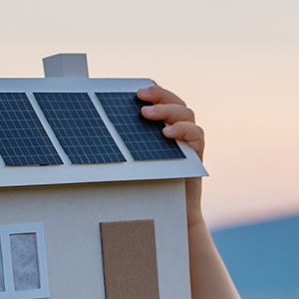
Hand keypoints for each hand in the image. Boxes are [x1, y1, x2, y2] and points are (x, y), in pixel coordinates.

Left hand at [137, 85, 205, 228]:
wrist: (167, 209)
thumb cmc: (148, 182)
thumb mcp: (135, 156)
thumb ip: (128, 140)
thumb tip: (102, 124)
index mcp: (163, 124)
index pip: (161, 99)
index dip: (152, 90)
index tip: (135, 89)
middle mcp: (178, 127)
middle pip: (174, 101)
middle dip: (158, 95)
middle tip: (140, 96)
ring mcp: (189, 139)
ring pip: (186, 113)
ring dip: (167, 110)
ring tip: (147, 114)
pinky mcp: (196, 152)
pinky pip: (196, 134)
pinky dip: (183, 130)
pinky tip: (167, 133)